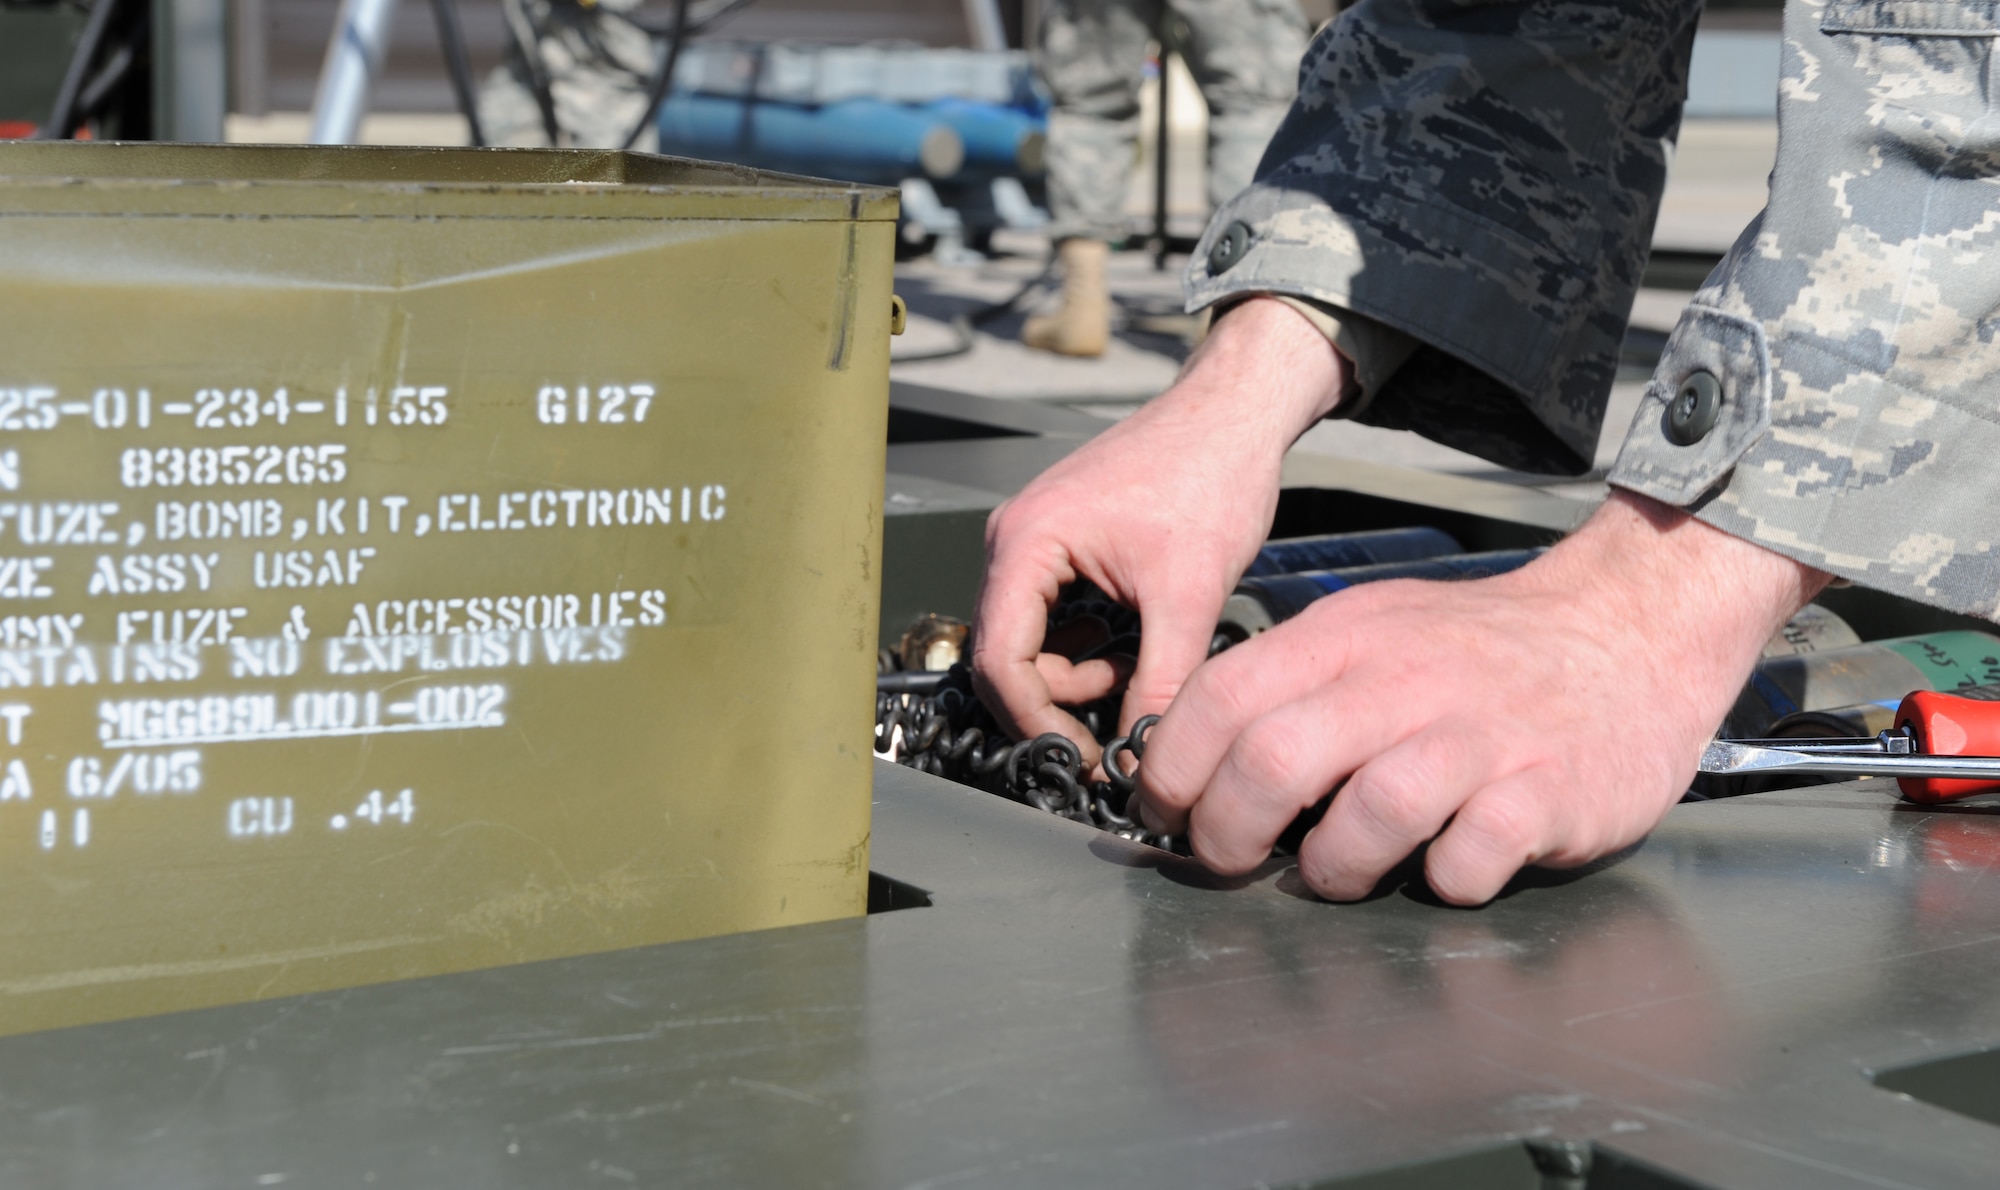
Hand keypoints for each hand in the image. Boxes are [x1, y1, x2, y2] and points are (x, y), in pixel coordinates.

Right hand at [971, 299, 1350, 761]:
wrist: (1235, 415)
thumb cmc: (1210, 472)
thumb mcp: (1189, 594)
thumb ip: (1160, 683)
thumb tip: (1140, 755)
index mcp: (1027, 542)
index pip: (999, 659)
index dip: (1035, 721)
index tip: (1081, 756)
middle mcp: (1015, 541)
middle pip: (1007, 656)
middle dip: (1060, 701)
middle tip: (1118, 728)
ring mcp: (1034, 543)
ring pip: (1032, 644)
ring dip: (1082, 674)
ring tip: (1143, 664)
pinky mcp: (1060, 548)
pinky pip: (1053, 620)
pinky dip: (1090, 646)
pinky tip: (1135, 639)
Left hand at [1134, 491, 1831, 904]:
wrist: (1630, 626)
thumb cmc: (1483, 651)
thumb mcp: (1376, 632)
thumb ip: (1293, 685)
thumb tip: (1195, 760)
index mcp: (1348, 635)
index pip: (1221, 695)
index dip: (1173, 767)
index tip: (1167, 810)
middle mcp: (1407, 679)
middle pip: (1274, 758)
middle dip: (1227, 830)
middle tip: (1231, 860)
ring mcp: (1481, 736)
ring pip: (1370, 812)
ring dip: (1331, 866)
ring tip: (1334, 873)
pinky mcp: (1548, 791)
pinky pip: (1469, 858)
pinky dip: (1442, 881)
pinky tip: (1442, 867)